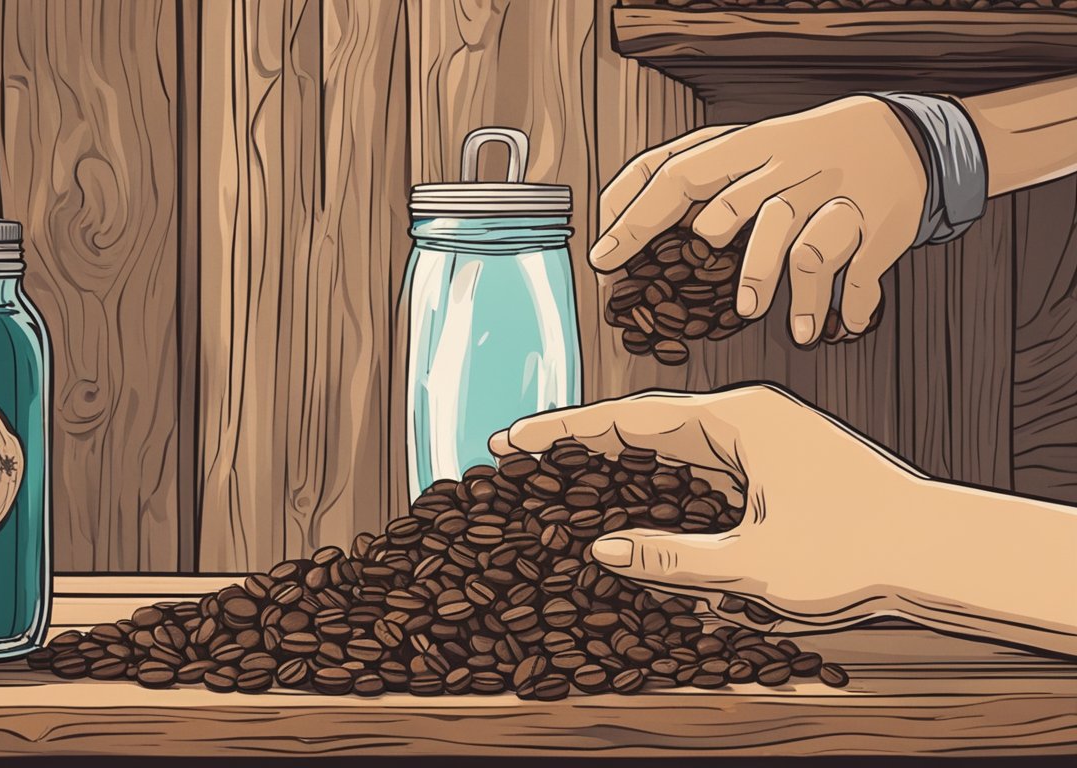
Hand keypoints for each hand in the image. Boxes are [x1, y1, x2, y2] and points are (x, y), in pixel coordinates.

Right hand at [490, 385, 1076, 655]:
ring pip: (669, 447)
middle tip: (521, 457)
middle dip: (581, 443)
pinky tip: (633, 502)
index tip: (513, 437)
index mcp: (737, 421)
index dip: (565, 431)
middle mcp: (745, 420)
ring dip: (617, 462)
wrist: (938, 551)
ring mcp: (761, 442)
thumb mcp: (758, 563)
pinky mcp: (773, 469)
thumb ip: (674, 556)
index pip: (630, 419)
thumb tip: (602, 548)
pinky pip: (698, 469)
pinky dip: (657, 481)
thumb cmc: (859, 550)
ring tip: (561, 479)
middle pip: (642, 425)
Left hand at [590, 97, 925, 345]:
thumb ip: (688, 174)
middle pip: (734, 206)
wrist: (901, 137)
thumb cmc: (801, 154)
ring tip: (757, 315)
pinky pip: (856, 271)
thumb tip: (611, 216)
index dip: (634, 217)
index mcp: (747, 146)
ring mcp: (834, 196)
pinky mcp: (877, 226)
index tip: (603, 258)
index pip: (677, 172)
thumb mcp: (746, 148)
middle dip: (706, 249)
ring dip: (772, 284)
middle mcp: (787, 167)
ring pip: (798, 244)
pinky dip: (845, 304)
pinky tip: (834, 327)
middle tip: (685, 296)